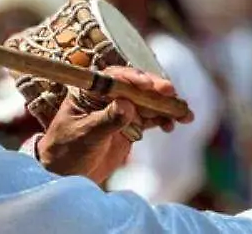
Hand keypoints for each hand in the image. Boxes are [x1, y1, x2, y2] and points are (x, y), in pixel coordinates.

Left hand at [36, 67, 192, 184]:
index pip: (114, 78)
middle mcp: (108, 96)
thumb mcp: (85, 135)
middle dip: (156, 90)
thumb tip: (127, 105)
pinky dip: (163, 120)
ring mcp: (120, 110)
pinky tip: (172, 125)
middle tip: (172, 93)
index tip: (149, 85)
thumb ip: (106, 121)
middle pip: (136, 87)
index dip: (133, 78)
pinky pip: (150, 119)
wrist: (66, 173)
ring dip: (166, 106)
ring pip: (147, 103)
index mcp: (90, 91)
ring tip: (185, 114)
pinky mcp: (130, 125)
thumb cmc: (66, 150)